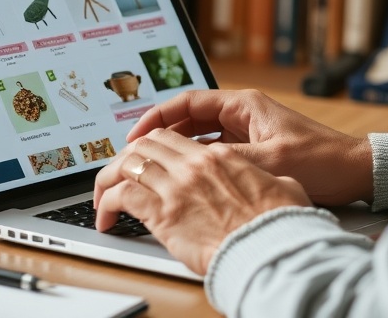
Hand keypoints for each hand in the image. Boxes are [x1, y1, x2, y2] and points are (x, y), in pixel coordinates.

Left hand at [93, 128, 310, 273]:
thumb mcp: (284, 190)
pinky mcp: (163, 213)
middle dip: (126, 158)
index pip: (173, 138)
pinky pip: (123, 196)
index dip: (152, 146)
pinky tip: (107, 218)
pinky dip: (108, 205)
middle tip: (118, 176)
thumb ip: (273, 182)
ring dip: (110, 179)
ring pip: (128, 165)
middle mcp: (194, 165)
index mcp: (221, 156)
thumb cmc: (279, 224)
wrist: (269, 249)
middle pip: (145, 145)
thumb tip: (279, 184)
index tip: (143, 158)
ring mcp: (177, 186)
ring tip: (104, 198)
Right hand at [125, 89, 373, 205]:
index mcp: (244, 105)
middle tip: (135, 155)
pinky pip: (215, 154)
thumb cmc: (321, 161)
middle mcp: (243, 114)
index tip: (135, 134)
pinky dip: (197, 165)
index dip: (158, 117)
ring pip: (200, 138)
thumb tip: (189, 167)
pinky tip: (183, 182)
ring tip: (150, 169)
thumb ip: (227, 160)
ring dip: (177, 152)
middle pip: (189, 120)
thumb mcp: (268, 161)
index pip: (188, 102)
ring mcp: (248, 132)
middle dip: (161, 136)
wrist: (354, 173)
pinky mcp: (254, 151)